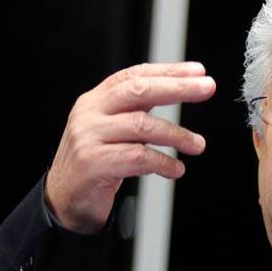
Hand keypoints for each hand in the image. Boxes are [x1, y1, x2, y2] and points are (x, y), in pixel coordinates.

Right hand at [45, 62, 215, 233]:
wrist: (64, 199)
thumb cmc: (95, 162)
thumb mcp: (113, 130)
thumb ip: (137, 111)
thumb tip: (180, 91)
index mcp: (96, 100)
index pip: (135, 75)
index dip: (168, 71)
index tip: (198, 72)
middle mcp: (90, 113)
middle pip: (138, 91)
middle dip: (177, 88)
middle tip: (207, 89)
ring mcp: (88, 136)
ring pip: (142, 125)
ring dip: (177, 135)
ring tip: (198, 145)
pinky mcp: (92, 162)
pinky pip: (137, 157)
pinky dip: (163, 163)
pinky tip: (176, 169)